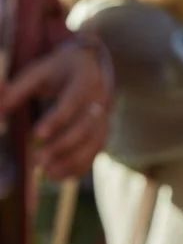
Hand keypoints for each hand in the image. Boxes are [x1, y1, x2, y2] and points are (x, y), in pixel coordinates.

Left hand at [0, 37, 111, 177]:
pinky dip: (77, 167)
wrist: (90, 67)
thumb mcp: (37, 73)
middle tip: (37, 160)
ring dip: (71, 160)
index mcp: (84, 79)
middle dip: (63, 145)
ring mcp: (105, 118)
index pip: (72, 102)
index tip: (36, 135)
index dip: (56, 120)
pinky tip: (56, 176)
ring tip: (46, 173)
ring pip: (93, 144)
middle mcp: (100, 100)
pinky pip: (94, 154)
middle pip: (86, 127)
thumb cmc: (57, 71)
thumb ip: (16, 91)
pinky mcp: (102, 133)